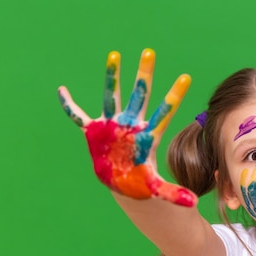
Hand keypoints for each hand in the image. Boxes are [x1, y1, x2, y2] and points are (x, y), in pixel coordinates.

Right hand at [58, 48, 197, 206]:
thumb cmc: (140, 182)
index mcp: (147, 136)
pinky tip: (62, 91)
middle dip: (144, 75)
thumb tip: (193, 204)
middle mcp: (131, 125)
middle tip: (149, 51)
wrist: (122, 182)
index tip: (186, 77)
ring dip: (113, 77)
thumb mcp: (154, 188)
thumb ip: (172, 193)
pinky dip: (69, 106)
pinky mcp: (95, 131)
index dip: (174, 96)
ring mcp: (113, 125)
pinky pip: (79, 117)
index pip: (164, 112)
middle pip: (140, 95)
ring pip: (112, 96)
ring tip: (114, 54)